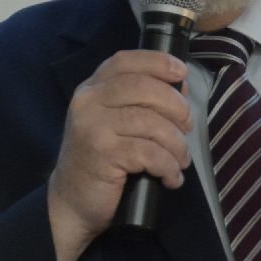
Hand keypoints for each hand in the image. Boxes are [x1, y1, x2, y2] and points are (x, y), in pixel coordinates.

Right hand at [48, 50, 191, 260]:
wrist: (74, 200)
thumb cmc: (104, 158)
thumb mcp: (118, 122)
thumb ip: (144, 101)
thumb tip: (182, 85)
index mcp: (93, 88)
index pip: (125, 61)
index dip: (158, 62)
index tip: (182, 74)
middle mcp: (89, 102)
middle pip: (145, 88)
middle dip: (178, 108)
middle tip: (186, 129)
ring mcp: (92, 126)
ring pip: (153, 123)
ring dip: (177, 145)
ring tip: (179, 161)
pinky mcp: (102, 153)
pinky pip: (150, 153)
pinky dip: (169, 167)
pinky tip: (170, 177)